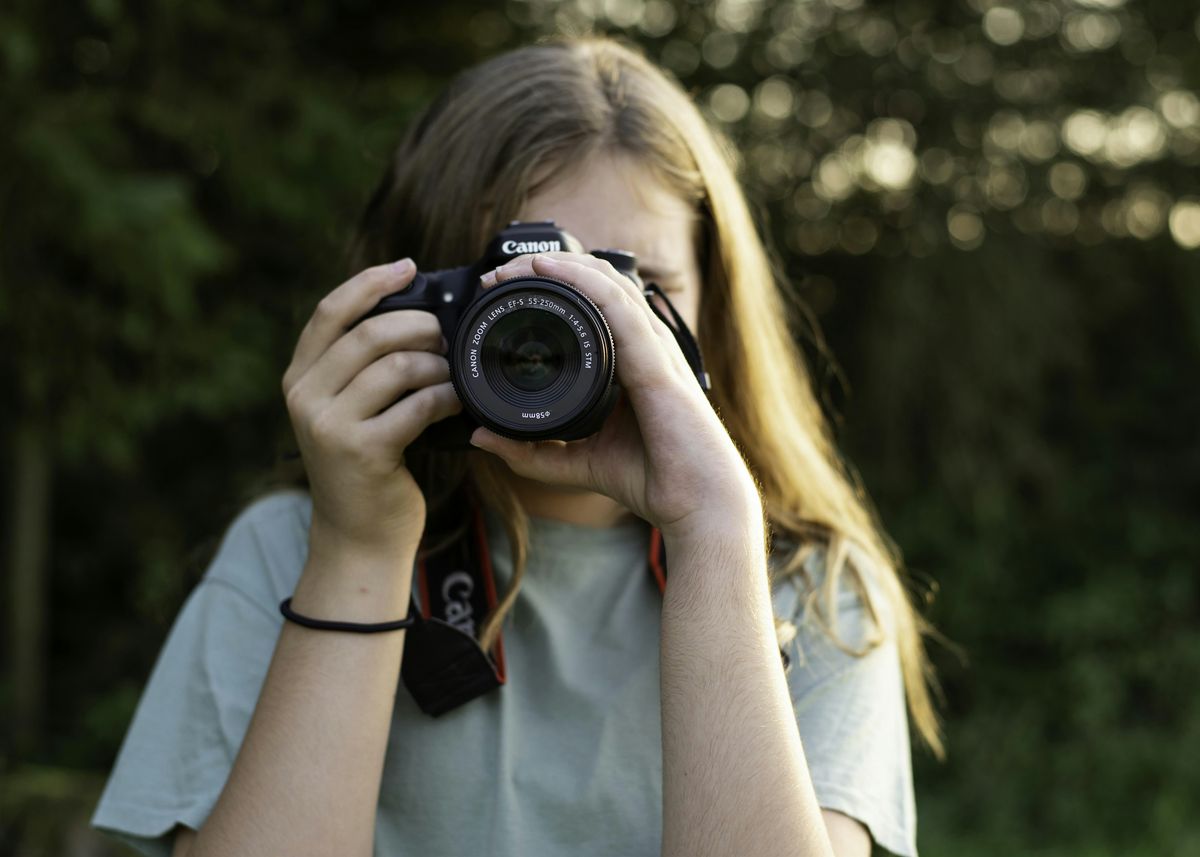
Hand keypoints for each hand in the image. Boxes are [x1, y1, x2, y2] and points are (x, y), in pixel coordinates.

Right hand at [282, 258, 462, 559]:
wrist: (359, 537)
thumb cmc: (367, 466)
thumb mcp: (347, 411)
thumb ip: (361, 368)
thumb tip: (418, 314)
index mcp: (299, 378)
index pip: (329, 312)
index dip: (370, 282)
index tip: (409, 267)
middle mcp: (304, 397)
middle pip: (370, 334)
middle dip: (421, 326)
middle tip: (449, 336)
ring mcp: (329, 425)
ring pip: (397, 366)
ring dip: (438, 364)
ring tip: (453, 374)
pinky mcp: (363, 452)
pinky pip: (417, 405)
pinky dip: (445, 398)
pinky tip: (456, 401)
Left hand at [469, 252, 761, 539]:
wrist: (696, 505)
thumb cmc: (654, 480)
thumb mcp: (578, 463)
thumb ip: (532, 452)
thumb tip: (482, 437)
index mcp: (630, 359)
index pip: (591, 302)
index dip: (550, 285)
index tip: (501, 292)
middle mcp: (644, 345)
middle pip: (597, 282)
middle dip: (547, 267)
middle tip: (499, 274)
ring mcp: (653, 349)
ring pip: (607, 283)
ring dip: (560, 265)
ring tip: (517, 264)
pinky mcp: (656, 363)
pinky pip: (619, 308)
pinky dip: (584, 282)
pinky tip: (551, 270)